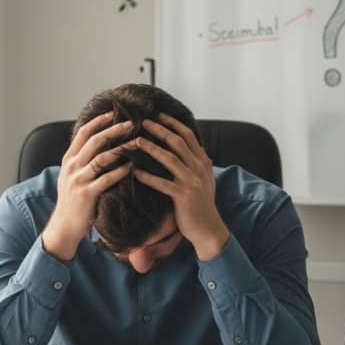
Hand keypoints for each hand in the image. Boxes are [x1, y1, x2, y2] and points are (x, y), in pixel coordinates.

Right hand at [42, 113, 132, 260]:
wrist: (65, 225)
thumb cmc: (73, 200)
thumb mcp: (71, 176)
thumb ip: (80, 159)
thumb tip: (96, 142)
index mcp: (68, 159)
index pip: (84, 133)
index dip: (99, 121)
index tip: (114, 113)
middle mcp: (72, 166)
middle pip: (95, 141)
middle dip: (114, 130)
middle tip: (131, 123)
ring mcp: (79, 180)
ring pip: (103, 158)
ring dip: (122, 148)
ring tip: (137, 142)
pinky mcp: (88, 194)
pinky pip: (107, 178)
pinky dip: (121, 171)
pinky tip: (133, 166)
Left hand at [133, 114, 229, 260]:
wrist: (208, 229)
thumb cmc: (203, 205)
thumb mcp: (207, 181)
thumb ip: (203, 166)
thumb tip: (204, 152)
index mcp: (203, 162)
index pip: (189, 136)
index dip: (173, 123)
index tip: (159, 115)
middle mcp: (199, 168)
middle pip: (178, 142)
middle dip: (160, 130)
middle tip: (143, 122)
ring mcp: (192, 182)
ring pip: (169, 159)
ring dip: (151, 148)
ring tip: (136, 141)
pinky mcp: (183, 196)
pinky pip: (162, 183)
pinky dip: (148, 177)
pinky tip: (135, 172)